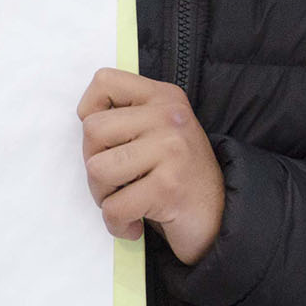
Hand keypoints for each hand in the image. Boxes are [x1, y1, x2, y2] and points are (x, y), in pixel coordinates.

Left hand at [77, 67, 223, 264]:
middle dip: (93, 164)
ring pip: (97, 169)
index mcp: (163, 97)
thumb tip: (83, 121)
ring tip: (125, 202)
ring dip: (103, 196)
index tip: (105, 140)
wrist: (221, 217)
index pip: (104, 81)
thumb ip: (126, 118)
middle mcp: (169, 116)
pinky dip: (117, 224)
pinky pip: (114, 207)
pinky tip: (134, 224)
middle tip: (116, 182)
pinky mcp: (168, 188)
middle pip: (92, 130)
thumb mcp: (158, 132)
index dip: (90, 112)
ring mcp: (171, 150)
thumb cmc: (178, 176)